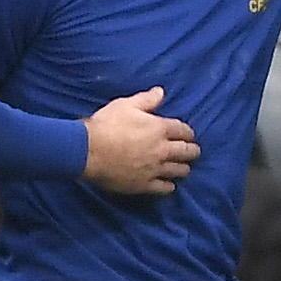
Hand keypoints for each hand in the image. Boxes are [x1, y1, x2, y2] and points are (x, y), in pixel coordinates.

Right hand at [82, 87, 200, 195]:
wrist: (87, 151)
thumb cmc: (105, 125)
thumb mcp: (125, 105)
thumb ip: (146, 100)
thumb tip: (161, 92)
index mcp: (159, 129)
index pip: (184, 130)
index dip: (188, 132)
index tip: (188, 135)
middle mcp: (162, 150)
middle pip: (188, 152)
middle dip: (193, 151)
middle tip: (193, 152)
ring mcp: (155, 169)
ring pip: (180, 171)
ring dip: (184, 168)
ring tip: (183, 168)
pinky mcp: (145, 185)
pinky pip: (165, 188)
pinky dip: (170, 186)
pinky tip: (169, 185)